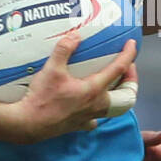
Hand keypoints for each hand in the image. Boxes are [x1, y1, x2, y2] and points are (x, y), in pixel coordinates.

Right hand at [10, 36, 137, 142]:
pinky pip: (95, 119)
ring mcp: (89, 117)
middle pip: (126, 94)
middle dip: (130, 80)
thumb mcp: (51, 69)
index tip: (132, 45)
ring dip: (117, 95)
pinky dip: (97, 111)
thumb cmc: (41, 99)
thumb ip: (64, 49)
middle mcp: (96, 105)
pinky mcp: (79, 125)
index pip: (119, 69)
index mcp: (94, 89)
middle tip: (126, 68)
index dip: (128, 55)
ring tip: (112, 83)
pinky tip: (90, 105)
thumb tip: (75, 35)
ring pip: (113, 108)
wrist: (28, 123)